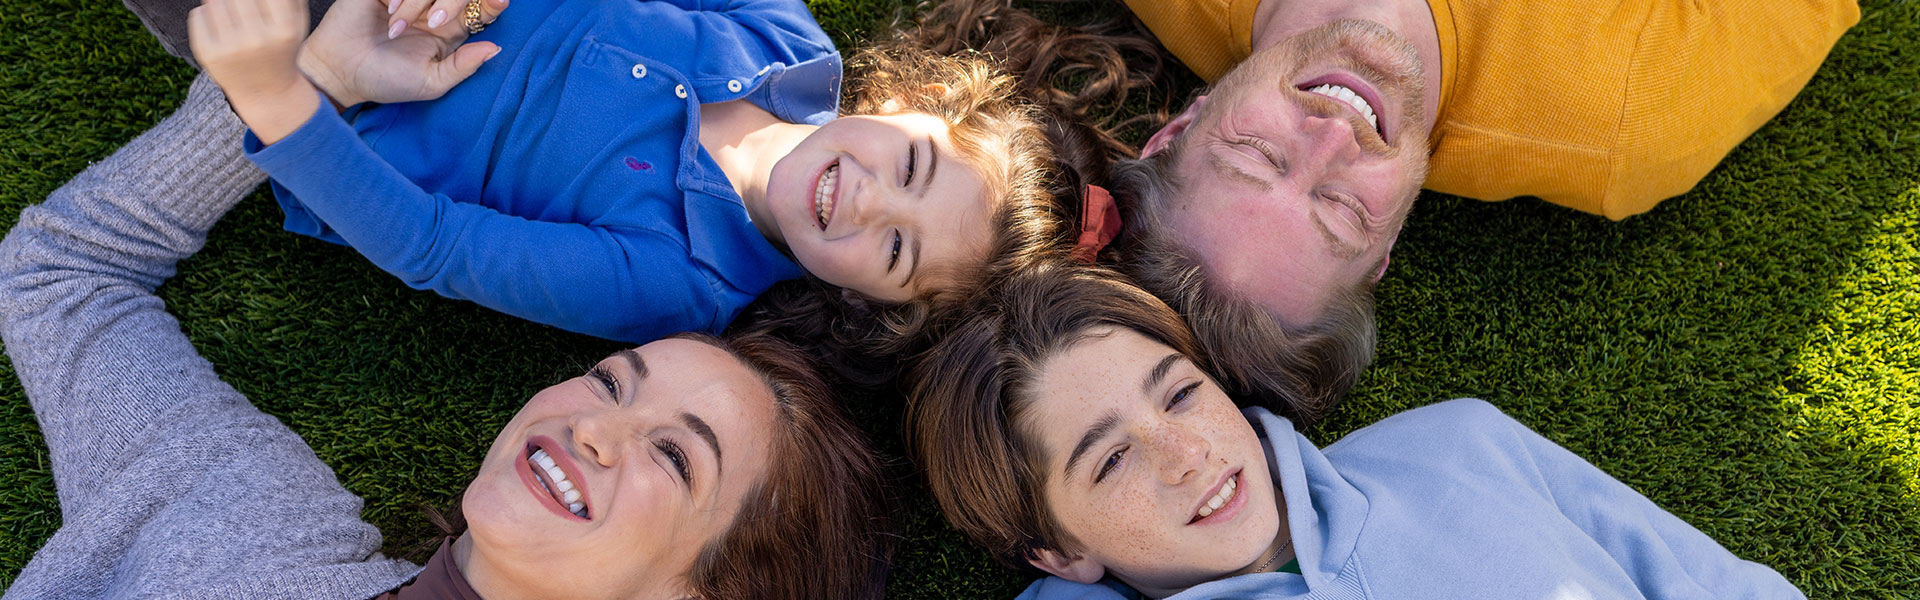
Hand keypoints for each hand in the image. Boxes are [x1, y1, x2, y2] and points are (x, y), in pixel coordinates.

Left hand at [189, 0, 319, 143]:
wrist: (265, 91)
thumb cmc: (281, 46)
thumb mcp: (297, 23)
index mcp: (285, 30)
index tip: (255, 4)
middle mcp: (258, 40)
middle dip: (237, 0)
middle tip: (239, 8)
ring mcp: (231, 48)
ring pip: (214, 0)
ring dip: (220, 2)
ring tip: (230, 13)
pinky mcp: (208, 54)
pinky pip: (198, 14)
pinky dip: (206, 13)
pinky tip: (218, 26)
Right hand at [298, 0, 506, 106]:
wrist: (340, 71)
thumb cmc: (386, 80)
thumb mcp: (430, 82)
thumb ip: (463, 66)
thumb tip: (496, 49)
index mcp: (451, 29)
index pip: (482, 8)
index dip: (493, 2)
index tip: (500, 0)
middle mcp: (434, 8)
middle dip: (456, 1)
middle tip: (437, 22)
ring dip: (418, 4)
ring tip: (397, 28)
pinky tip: (388, 10)